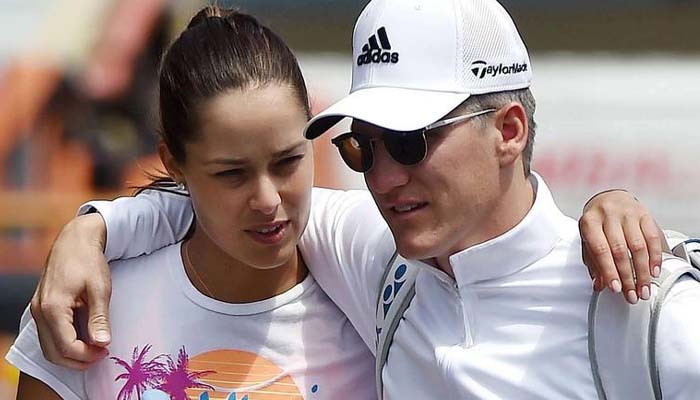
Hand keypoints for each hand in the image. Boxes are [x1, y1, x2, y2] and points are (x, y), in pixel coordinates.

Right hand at [30, 213, 111, 369]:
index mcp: (53, 308)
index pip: (66, 346)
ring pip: (48, 346)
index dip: (86, 355)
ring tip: (93, 350)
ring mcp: (37, 310)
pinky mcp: (41, 308)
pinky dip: (63, 343)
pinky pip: (48, 335)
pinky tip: (83, 339)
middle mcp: (39, 312)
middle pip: (53, 352)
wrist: (75, 241)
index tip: (105, 352)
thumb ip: (100, 318)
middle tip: (100, 356)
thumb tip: (102, 343)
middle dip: (77, 360)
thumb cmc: (88, 261)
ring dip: (70, 354)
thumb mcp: (100, 289)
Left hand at [579, 190, 663, 303]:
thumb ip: (593, 262)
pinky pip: (652, 238)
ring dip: (643, 271)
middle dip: (628, 276)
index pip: (600, 249)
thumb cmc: (597, 224)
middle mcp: (608, 215)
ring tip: (644, 288)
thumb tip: (600, 285)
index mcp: (589, 221)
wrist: (610, 200)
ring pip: (638, 246)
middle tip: (632, 294)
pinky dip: (654, 257)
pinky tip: (654, 271)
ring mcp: (627, 213)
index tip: (616, 288)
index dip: (609, 271)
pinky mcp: (644, 214)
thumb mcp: (587, 240)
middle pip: (620, 250)